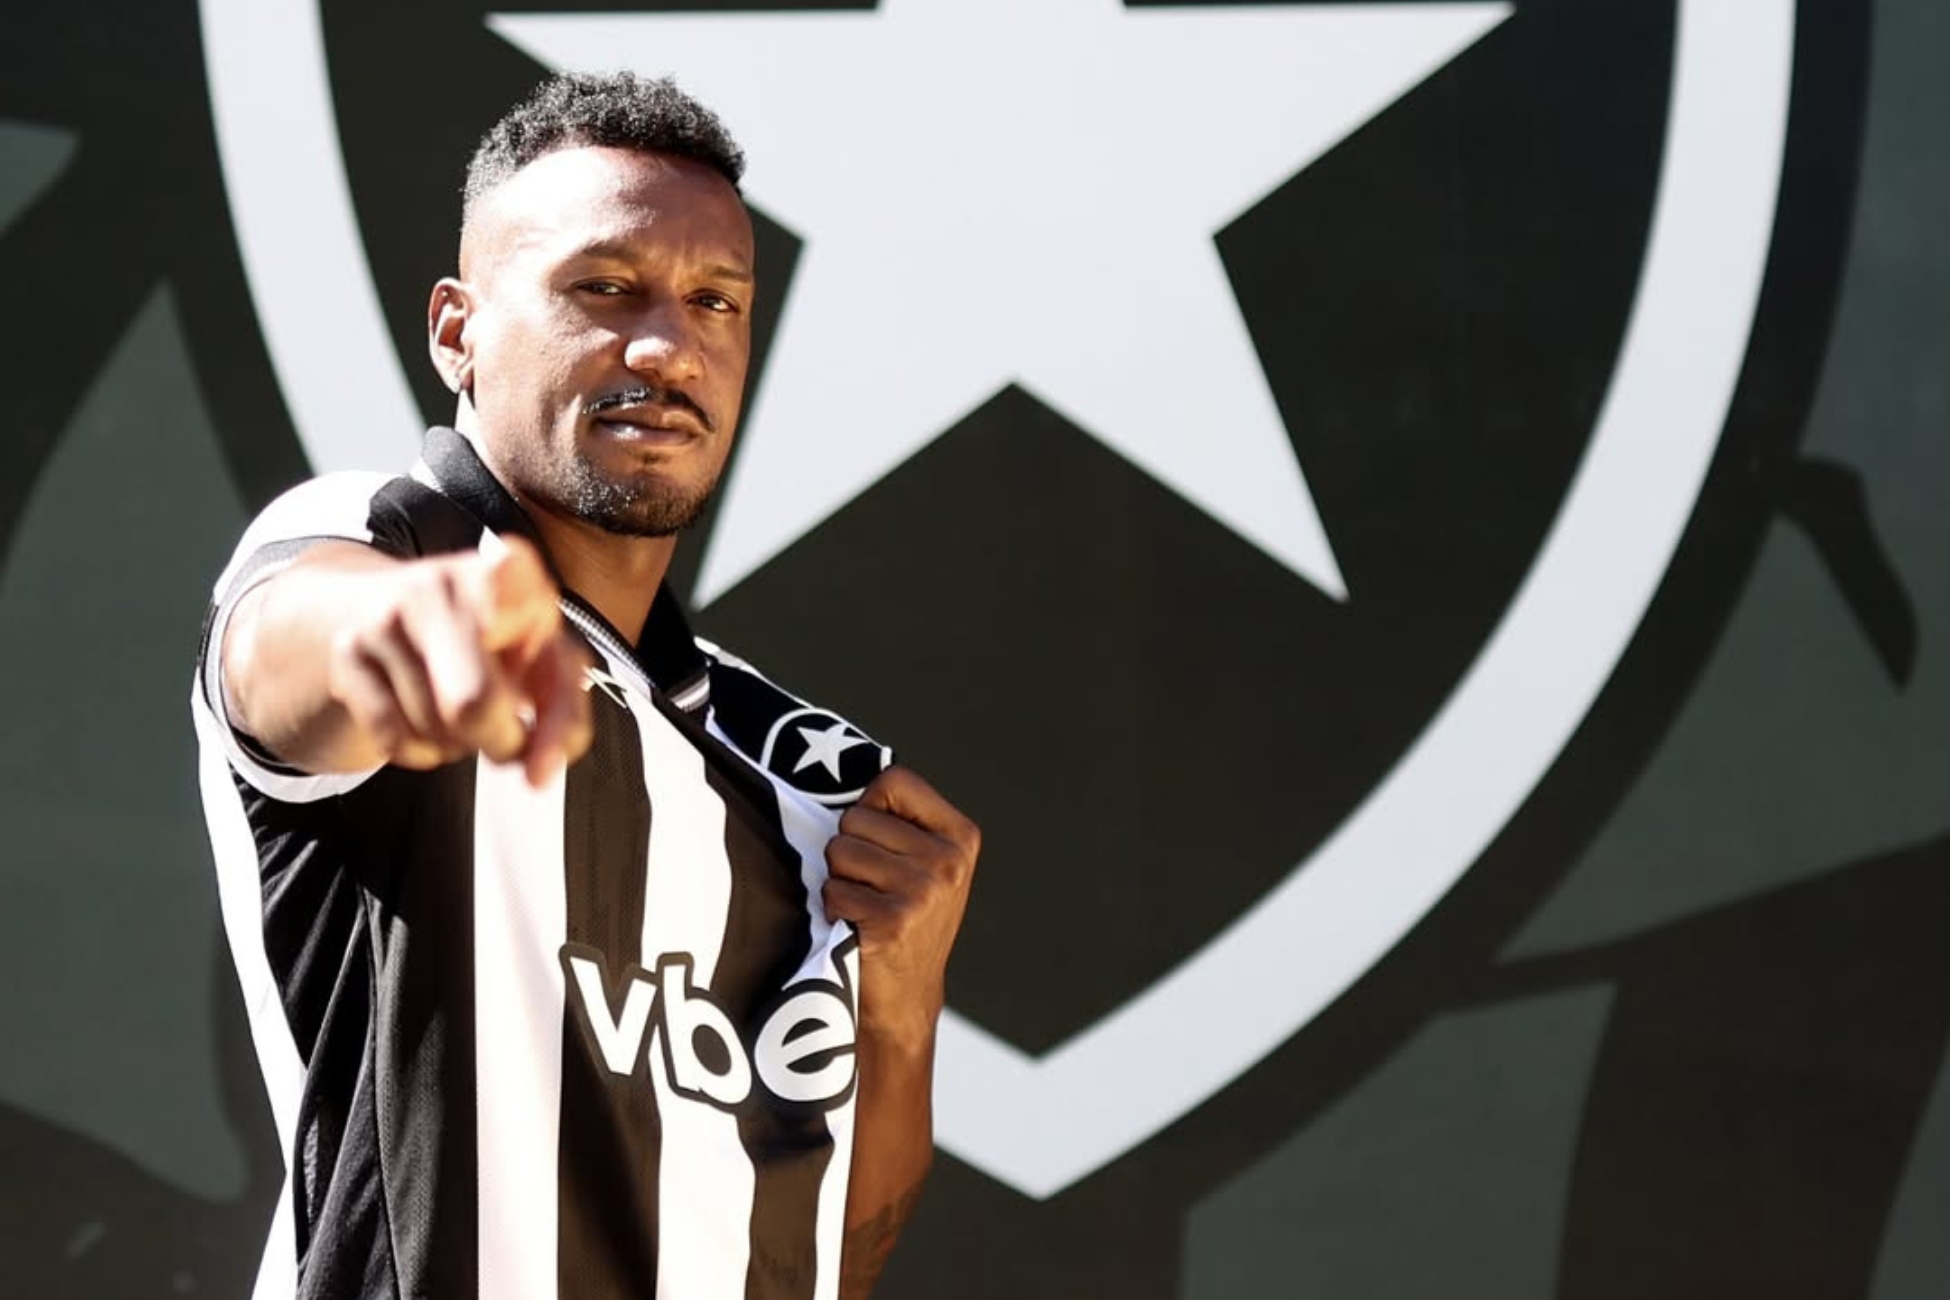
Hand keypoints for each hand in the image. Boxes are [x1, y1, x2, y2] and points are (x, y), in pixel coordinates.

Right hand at [324, 536, 593, 784]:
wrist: (381, 607)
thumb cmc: (486, 639)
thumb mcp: (540, 655)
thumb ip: (562, 712)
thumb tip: (539, 771)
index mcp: (509, 571)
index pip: (530, 609)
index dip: (535, 668)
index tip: (523, 681)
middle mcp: (444, 582)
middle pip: (476, 702)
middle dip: (501, 741)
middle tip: (507, 739)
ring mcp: (388, 614)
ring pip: (436, 729)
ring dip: (458, 745)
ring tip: (458, 712)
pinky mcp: (347, 652)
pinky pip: (394, 738)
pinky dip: (420, 752)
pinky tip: (424, 723)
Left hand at [822, 767, 979, 1044]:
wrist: (904, 998)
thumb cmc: (903, 916)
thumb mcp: (925, 862)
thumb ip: (901, 820)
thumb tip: (840, 764)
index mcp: (960, 836)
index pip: (892, 781)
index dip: (869, 807)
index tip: (879, 842)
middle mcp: (948, 860)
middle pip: (855, 818)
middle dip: (848, 850)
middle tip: (870, 886)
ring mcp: (922, 892)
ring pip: (838, 853)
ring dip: (838, 881)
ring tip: (863, 907)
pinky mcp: (892, 922)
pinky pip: (832, 891)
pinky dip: (832, 911)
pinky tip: (856, 930)